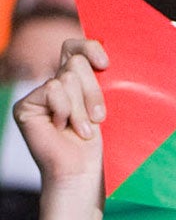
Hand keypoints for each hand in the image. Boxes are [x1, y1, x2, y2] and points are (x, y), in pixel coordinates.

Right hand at [14, 38, 105, 183]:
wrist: (80, 171)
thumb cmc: (96, 144)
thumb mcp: (102, 107)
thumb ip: (97, 82)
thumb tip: (101, 58)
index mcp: (75, 82)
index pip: (75, 48)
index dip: (89, 47)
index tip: (105, 64)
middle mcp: (55, 84)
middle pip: (76, 62)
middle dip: (93, 92)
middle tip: (98, 118)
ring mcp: (39, 94)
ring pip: (67, 78)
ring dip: (81, 108)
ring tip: (82, 129)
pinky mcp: (26, 105)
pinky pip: (53, 90)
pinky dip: (65, 110)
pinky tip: (63, 128)